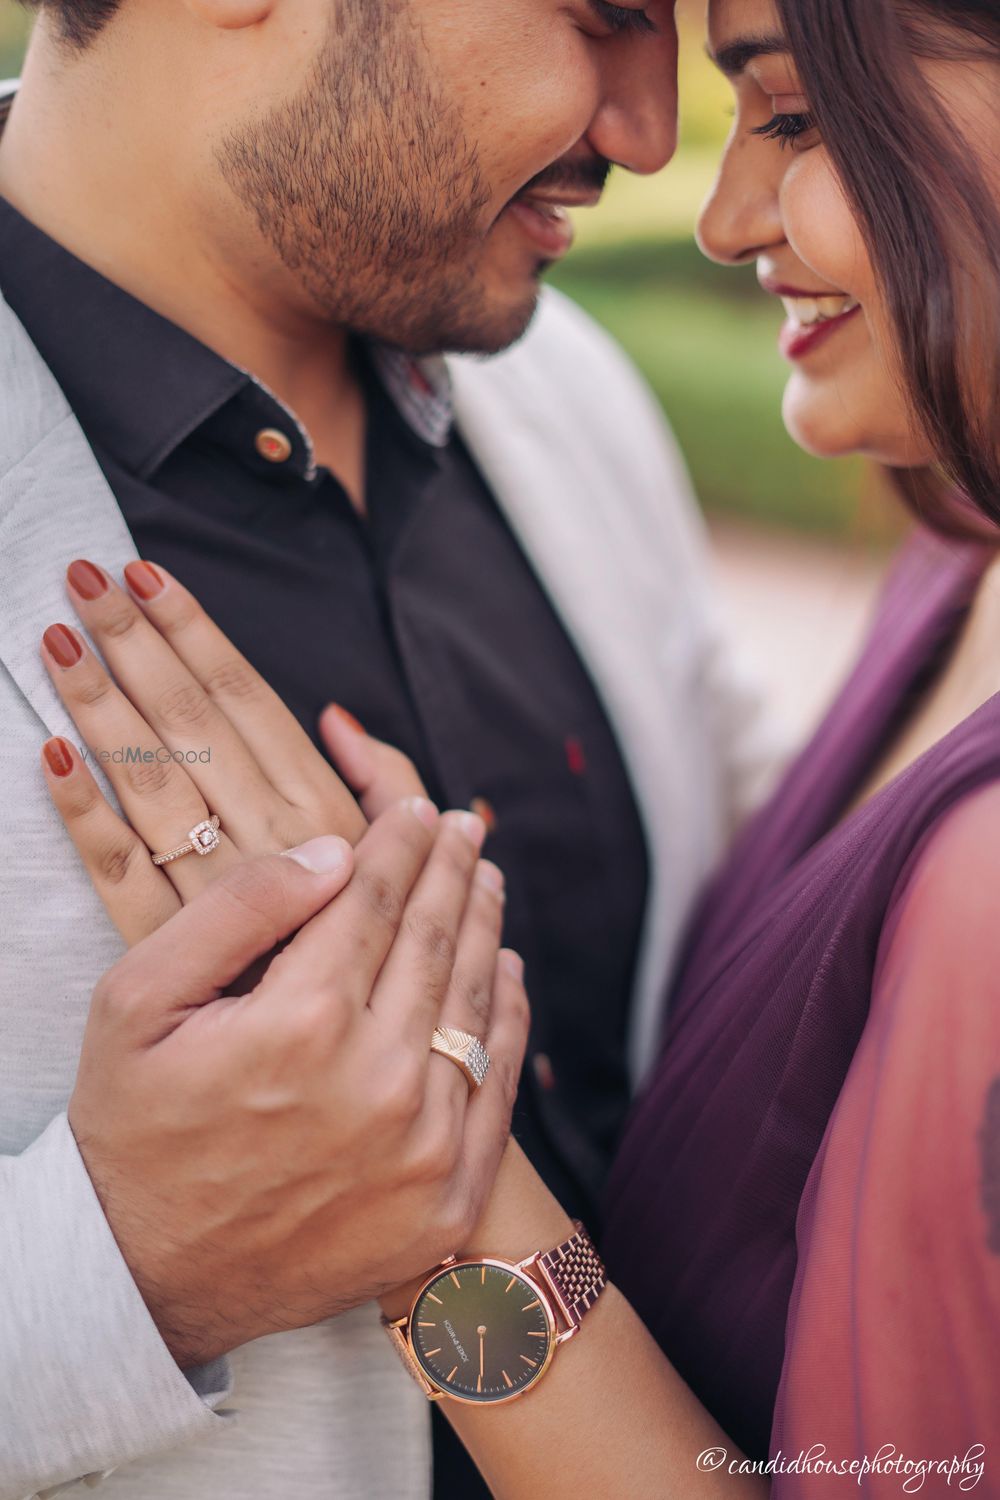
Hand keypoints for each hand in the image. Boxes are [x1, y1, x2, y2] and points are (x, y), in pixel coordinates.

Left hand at [39, 558, 426, 944]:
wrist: (348, 1073)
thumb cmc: (383, 951)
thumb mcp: (406, 859)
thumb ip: (384, 784)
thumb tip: (336, 717)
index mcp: (324, 813)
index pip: (248, 700)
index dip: (194, 634)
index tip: (147, 575)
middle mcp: (267, 844)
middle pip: (189, 725)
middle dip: (133, 645)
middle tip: (81, 573)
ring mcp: (211, 898)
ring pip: (147, 783)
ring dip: (99, 706)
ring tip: (56, 637)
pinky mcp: (165, 950)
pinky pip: (114, 874)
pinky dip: (79, 815)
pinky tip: (47, 754)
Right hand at [68, 798, 530, 1368]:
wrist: (144, 1277)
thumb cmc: (135, 1125)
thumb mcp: (138, 999)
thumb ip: (239, 909)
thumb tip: (336, 851)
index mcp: (301, 1022)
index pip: (375, 899)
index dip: (402, 842)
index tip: (420, 810)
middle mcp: (376, 1082)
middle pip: (436, 941)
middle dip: (454, 871)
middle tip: (468, 828)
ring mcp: (423, 1148)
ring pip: (476, 1004)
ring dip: (487, 930)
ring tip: (488, 882)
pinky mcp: (448, 1201)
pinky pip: (500, 1085)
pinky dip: (510, 1017)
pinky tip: (507, 972)